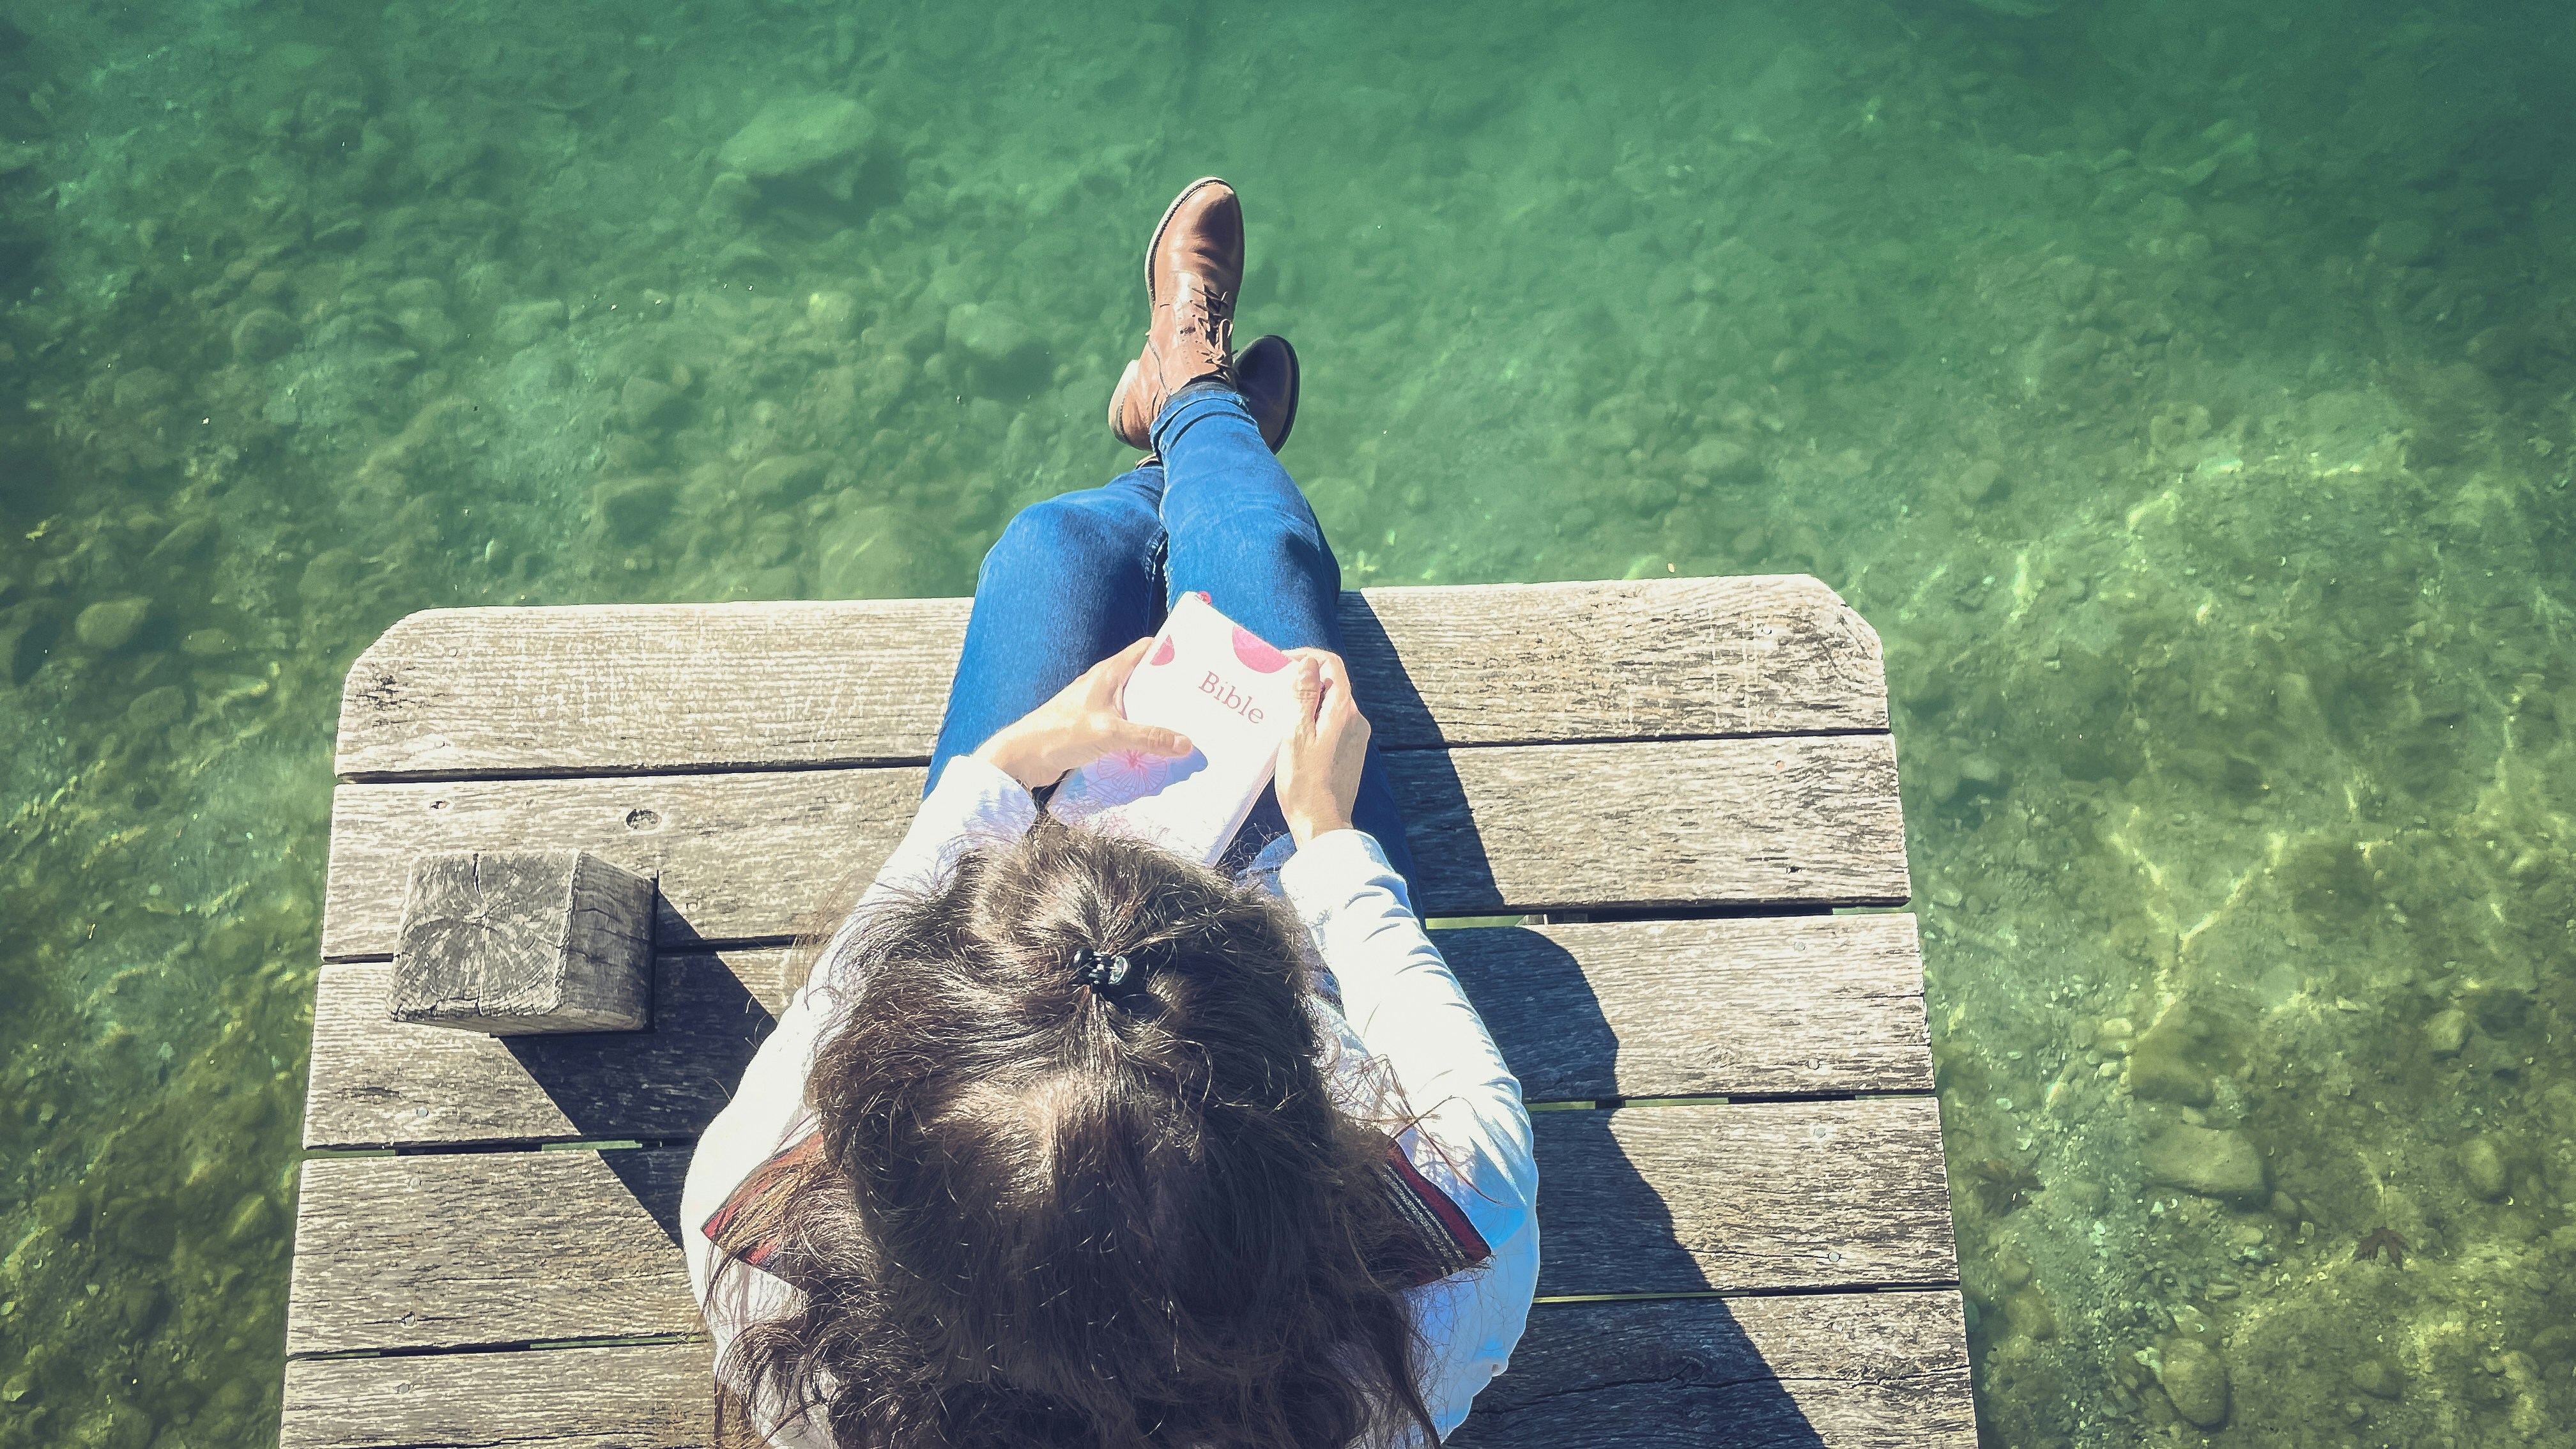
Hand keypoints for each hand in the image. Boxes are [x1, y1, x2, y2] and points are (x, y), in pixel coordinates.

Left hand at [973, 637, 1192, 788]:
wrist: (1022, 757)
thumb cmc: (1060, 733)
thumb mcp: (1109, 732)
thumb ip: (1148, 737)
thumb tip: (1185, 743)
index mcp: (1109, 673)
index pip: (1147, 649)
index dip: (1173, 649)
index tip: (1199, 658)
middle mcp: (1106, 685)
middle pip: (1147, 679)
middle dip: (1173, 688)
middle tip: (1203, 700)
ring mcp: (1100, 707)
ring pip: (1138, 705)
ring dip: (1159, 715)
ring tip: (1189, 726)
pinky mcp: (1095, 728)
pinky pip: (1127, 727)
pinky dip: (1143, 734)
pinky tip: (1159, 749)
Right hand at [1275, 649, 1370, 845]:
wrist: (1321, 824)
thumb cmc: (1304, 784)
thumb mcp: (1296, 735)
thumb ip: (1303, 697)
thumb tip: (1308, 663)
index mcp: (1343, 711)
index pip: (1332, 665)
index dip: (1307, 657)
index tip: (1282, 662)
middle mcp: (1355, 719)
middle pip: (1330, 684)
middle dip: (1302, 679)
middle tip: (1273, 687)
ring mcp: (1355, 736)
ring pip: (1329, 704)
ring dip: (1306, 700)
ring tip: (1278, 710)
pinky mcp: (1349, 750)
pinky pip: (1331, 722)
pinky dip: (1312, 718)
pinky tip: (1291, 732)